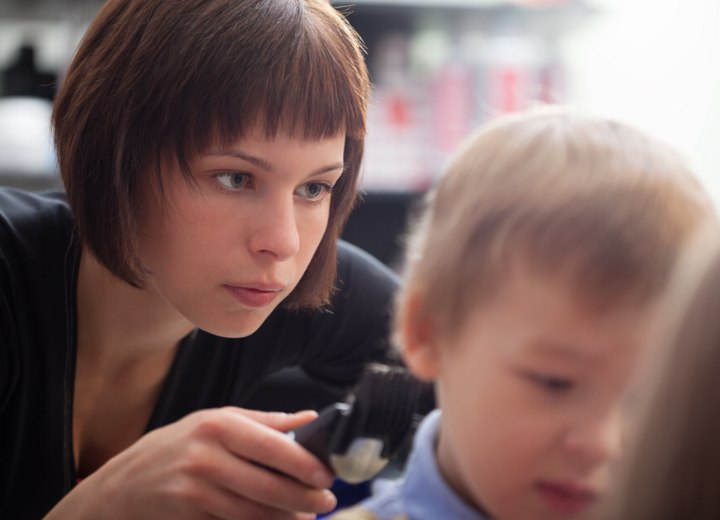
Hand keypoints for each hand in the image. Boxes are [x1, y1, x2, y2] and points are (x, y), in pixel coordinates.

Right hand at [45, 407, 336, 518]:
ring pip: (253, 513)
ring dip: (286, 518)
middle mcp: (205, 457)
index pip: (271, 445)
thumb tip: (308, 419)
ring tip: (308, 516)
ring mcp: (195, 491)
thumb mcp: (215, 421)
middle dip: (302, 498)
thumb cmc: (177, 447)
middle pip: (266, 485)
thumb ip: (264, 421)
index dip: (303, 464)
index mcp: (218, 426)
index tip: (327, 474)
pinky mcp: (189, 517)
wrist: (123, 484)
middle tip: (327, 501)